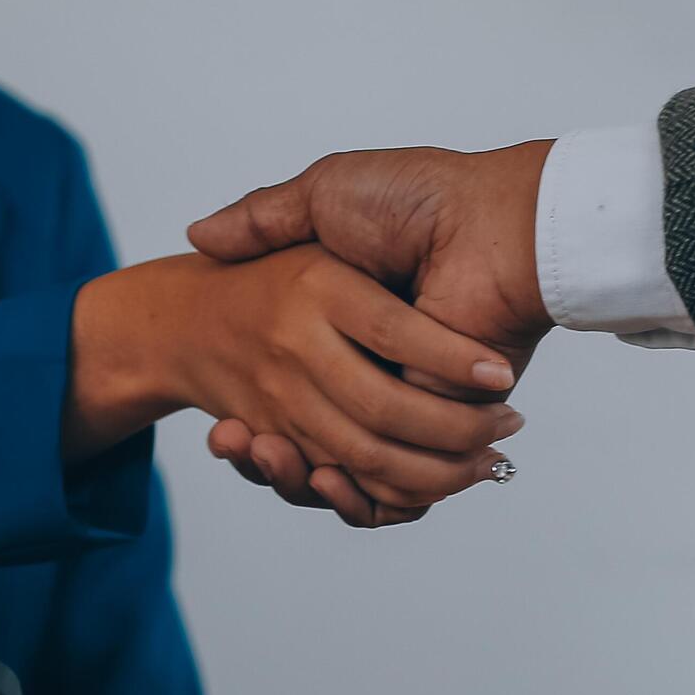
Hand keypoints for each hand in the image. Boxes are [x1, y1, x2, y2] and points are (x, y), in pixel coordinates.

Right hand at [191, 142, 555, 524]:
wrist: (496, 220)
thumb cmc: (417, 198)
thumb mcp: (324, 196)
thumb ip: (266, 217)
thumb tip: (198, 233)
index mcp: (342, 328)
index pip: (284, 393)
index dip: (247, 424)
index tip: (224, 429)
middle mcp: (372, 370)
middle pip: (307, 445)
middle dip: (266, 458)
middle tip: (238, 441)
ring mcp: (405, 398)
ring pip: (341, 473)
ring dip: (294, 479)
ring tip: (265, 452)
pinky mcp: (439, 421)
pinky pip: (393, 486)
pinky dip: (356, 498)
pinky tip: (319, 476)